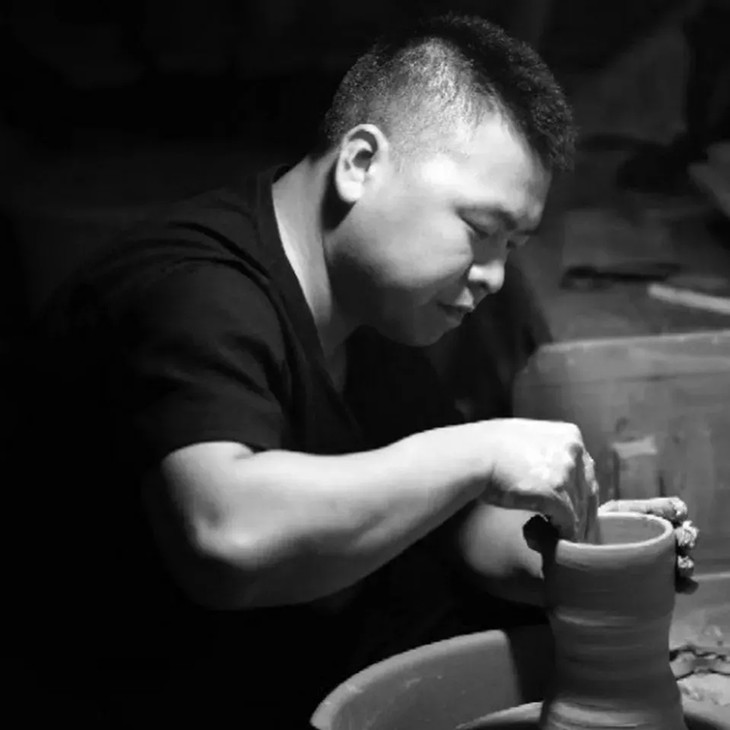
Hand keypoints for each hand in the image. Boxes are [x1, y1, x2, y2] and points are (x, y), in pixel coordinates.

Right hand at [481, 419, 599, 540]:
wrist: (475, 455)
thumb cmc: (489, 446)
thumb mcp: (527, 437)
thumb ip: (547, 451)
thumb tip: (550, 472)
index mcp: (570, 435)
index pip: (587, 471)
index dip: (581, 492)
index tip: (577, 508)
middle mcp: (574, 452)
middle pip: (589, 491)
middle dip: (582, 512)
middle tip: (576, 531)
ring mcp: (567, 473)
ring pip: (581, 509)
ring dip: (571, 526)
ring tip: (561, 538)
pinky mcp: (556, 495)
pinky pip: (569, 522)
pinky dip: (563, 534)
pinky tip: (554, 540)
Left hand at [599, 497, 698, 592]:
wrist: (578, 557)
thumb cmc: (593, 530)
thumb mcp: (612, 513)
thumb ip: (635, 509)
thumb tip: (667, 509)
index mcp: (648, 516)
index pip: (672, 510)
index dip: (678, 511)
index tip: (678, 515)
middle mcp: (658, 537)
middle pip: (683, 535)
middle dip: (687, 537)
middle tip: (684, 543)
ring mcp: (658, 560)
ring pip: (683, 560)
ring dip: (687, 562)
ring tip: (682, 566)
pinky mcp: (656, 582)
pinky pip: (677, 584)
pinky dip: (686, 585)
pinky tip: (686, 585)